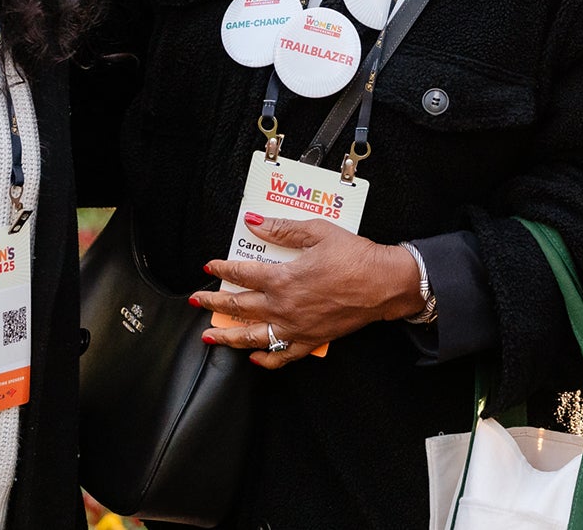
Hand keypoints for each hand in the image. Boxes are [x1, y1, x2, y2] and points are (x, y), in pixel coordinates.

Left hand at [193, 214, 423, 369]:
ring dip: (227, 336)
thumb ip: (282, 228)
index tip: (210, 266)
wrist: (384, 284)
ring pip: (252, 336)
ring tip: (209, 336)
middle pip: (238, 306)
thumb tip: (252, 222)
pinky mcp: (311, 340)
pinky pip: (283, 356)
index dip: (222, 268)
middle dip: (213, 302)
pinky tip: (254, 358)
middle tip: (198, 299)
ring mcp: (295, 327)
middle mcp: (283, 306)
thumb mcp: (317, 232)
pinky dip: (266, 359)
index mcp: (282, 278)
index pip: (241, 273)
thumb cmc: (355, 256)